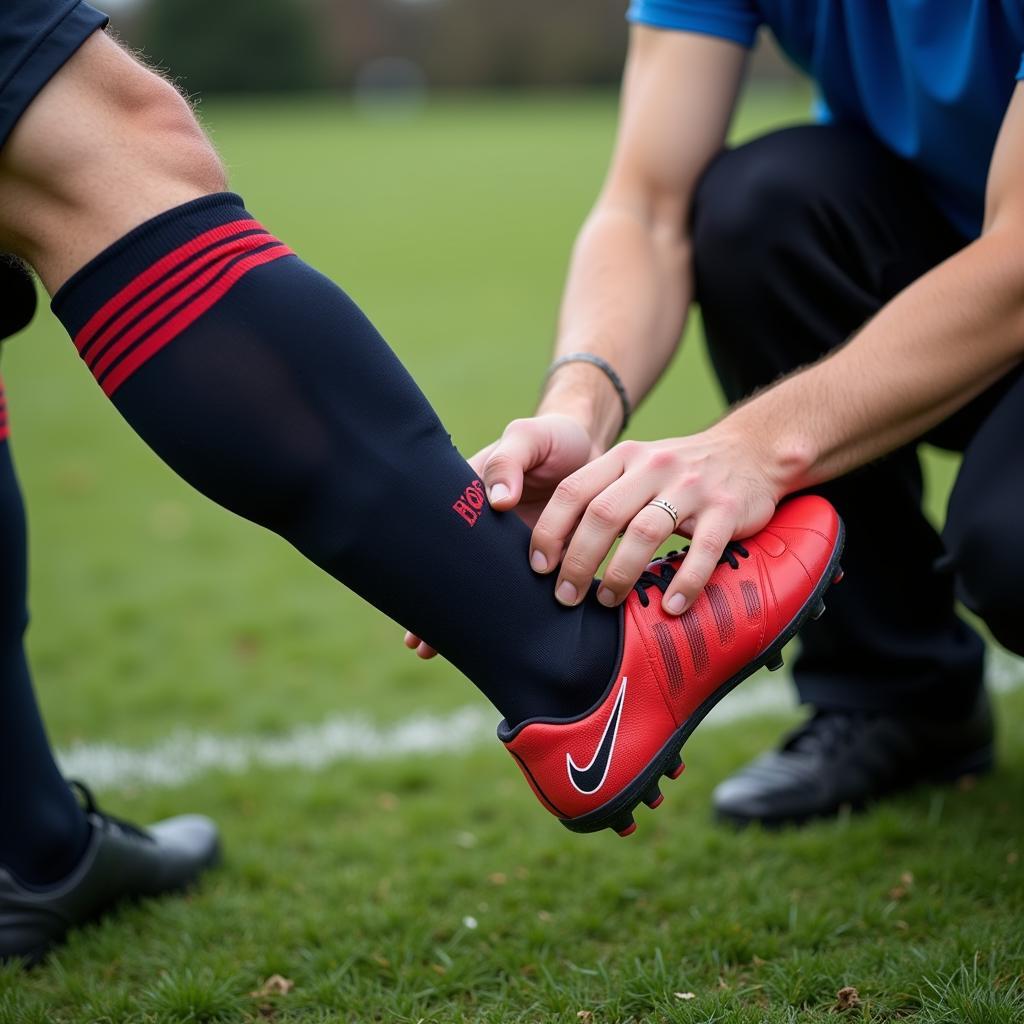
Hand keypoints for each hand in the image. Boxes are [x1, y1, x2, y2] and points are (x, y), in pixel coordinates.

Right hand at [403, 413, 598, 658]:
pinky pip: (532, 591)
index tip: (411, 603)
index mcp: (471, 502)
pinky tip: (512, 641)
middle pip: (457, 574)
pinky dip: (522, 615)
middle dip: (437, 609)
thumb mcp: (527, 438)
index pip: (440, 539)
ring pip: (492, 591)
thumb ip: (510, 461)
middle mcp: (488, 533)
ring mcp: (517, 551)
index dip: (423, 571)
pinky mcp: (550, 561)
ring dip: (476, 620)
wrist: (592, 449)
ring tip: (451, 653)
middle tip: (420, 645)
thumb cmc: (551, 440)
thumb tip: (499, 500)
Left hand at [528, 424, 781, 615]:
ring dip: (620, 573)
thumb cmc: (681, 473)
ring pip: (645, 532)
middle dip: (578, 560)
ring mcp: (692, 487)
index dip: (550, 530)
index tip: (539, 566)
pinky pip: (703, 549)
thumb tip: (556, 548)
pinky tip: (671, 607)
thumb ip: (602, 497)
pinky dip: (685, 582)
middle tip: (566, 596)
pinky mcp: (726, 509)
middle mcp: (653, 467)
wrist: (752, 451)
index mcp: (624, 456)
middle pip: (603, 514)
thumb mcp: (637, 469)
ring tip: (607, 601)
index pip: (573, 490)